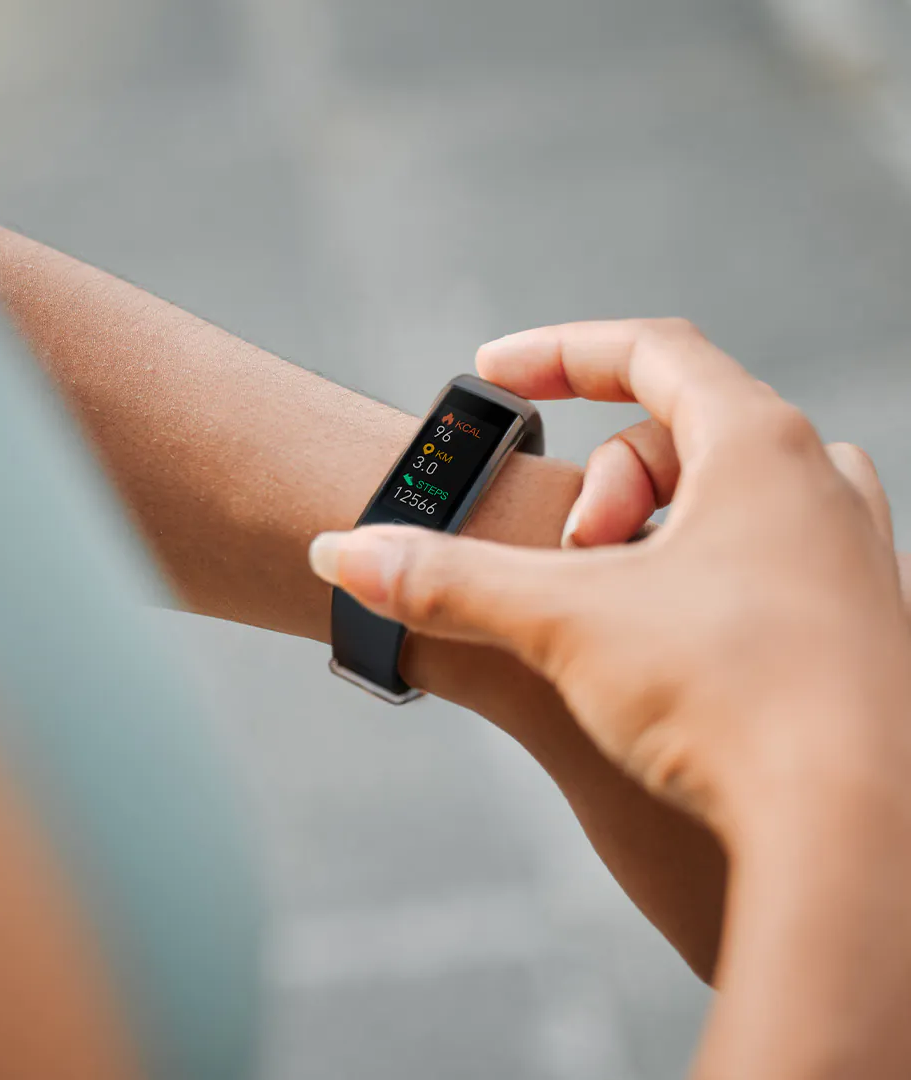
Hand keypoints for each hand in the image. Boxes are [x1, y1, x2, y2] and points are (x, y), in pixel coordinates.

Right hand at [308, 319, 910, 841]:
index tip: (493, 373)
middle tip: (570, 555)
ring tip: (623, 594)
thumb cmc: (731, 699)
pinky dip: (701, 576)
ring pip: (732, 497)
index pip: (650, 352)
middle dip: (603, 481)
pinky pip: (768, 560)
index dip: (558, 352)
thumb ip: (446, 581)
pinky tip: (675, 646)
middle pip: (684, 431)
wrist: (858, 832)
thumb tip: (341, 555)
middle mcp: (820, 485)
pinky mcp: (856, 626)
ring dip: (656, 527)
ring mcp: (850, 556)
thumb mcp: (563, 622)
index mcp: (760, 447)